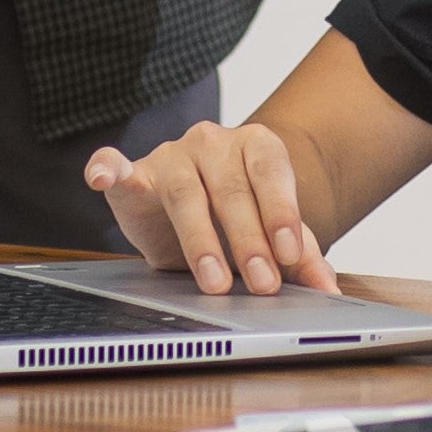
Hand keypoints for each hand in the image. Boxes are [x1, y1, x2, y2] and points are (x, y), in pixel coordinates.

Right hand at [89, 119, 340, 295]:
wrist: (194, 210)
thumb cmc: (237, 218)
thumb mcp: (270, 237)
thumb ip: (300, 255)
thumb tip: (328, 289)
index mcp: (255, 146)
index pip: (271, 172)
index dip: (280, 212)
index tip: (288, 253)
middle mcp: (213, 142)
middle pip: (231, 189)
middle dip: (248, 240)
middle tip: (262, 283)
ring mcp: (170, 155)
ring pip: (184, 192)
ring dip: (200, 239)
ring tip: (214, 282)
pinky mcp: (134, 174)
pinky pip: (116, 164)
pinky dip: (107, 166)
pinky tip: (103, 176)